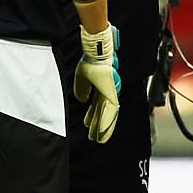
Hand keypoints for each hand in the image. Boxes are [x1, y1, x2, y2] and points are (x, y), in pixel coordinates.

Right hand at [73, 25, 120, 142]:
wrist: (97, 53)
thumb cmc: (91, 61)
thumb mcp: (81, 77)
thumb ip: (81, 89)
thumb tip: (81, 100)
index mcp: (98, 88)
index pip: (95, 106)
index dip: (91, 117)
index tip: (87, 125)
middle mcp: (105, 92)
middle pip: (101, 113)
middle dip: (96, 126)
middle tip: (93, 137)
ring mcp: (109, 94)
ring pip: (106, 116)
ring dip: (102, 128)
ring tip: (99, 139)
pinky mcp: (111, 94)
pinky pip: (110, 113)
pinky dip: (106, 123)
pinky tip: (103, 132)